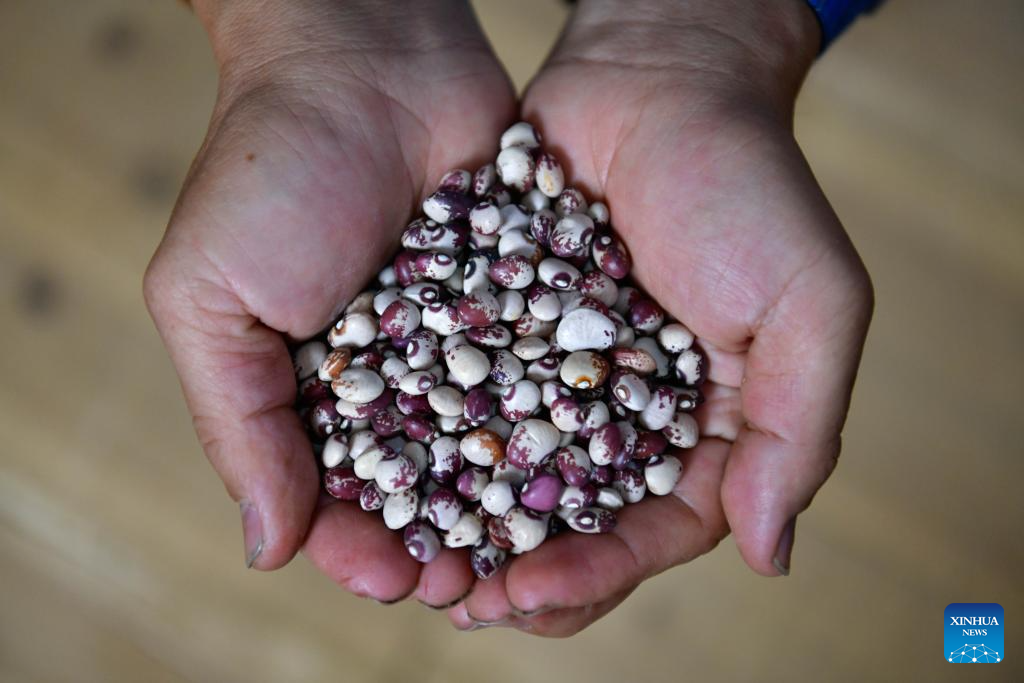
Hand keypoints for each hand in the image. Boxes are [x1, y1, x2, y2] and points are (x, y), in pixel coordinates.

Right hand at [144, 0, 514, 605]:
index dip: (361, 545)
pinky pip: (549, 377)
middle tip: (478, 586)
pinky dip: (566, 425)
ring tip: (540, 552)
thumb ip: (236, 420)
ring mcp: (468, 346)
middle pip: (426, 489)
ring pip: (495, 449)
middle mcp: (395, 382)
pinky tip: (592, 466)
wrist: (367, 56)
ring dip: (513, 506)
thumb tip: (268, 548)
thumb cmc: (271, 170)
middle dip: (448, 543)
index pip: (336, 497)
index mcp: (310, 394)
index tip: (394, 576)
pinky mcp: (528, 303)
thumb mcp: (211, 296)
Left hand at [445, 0, 872, 634]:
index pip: (659, 528)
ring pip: (512, 475)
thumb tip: (772, 554)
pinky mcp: (504, 330)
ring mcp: (561, 374)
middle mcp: (629, 414)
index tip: (533, 589)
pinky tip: (384, 473)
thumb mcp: (811, 300)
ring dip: (467, 526)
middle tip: (462, 598)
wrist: (656, 78)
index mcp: (709, 426)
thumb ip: (799, 428)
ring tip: (412, 562)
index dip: (601, 569)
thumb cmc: (746, 184)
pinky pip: (463, 399)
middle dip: (524, 568)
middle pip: (578, 520)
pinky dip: (430, 441)